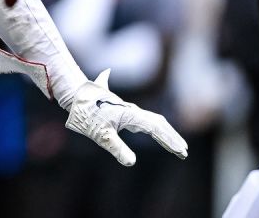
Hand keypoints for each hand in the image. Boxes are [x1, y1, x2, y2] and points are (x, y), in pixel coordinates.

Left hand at [64, 69, 188, 165]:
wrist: (75, 96)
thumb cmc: (87, 116)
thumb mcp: (101, 136)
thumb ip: (117, 148)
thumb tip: (131, 163)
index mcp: (131, 115)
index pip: (156, 128)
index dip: (169, 140)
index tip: (181, 151)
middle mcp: (133, 111)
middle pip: (158, 123)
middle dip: (172, 137)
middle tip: (184, 152)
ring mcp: (129, 111)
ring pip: (153, 121)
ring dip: (165, 133)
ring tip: (176, 146)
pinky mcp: (123, 113)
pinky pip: (145, 121)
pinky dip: (155, 129)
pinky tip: (158, 135)